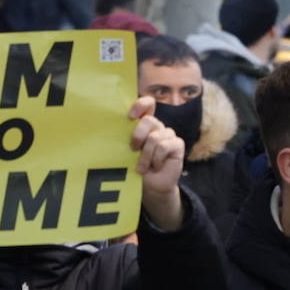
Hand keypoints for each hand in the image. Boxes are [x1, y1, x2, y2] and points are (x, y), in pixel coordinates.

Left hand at [130, 98, 184, 231]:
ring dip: (146, 156)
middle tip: (132, 150)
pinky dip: (157, 159)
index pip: (148, 103)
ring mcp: (168, 135)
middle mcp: (157, 127)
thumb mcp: (126, 151)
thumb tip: (112, 127)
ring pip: (155, 137)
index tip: (130, 116)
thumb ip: (125, 138)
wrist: (151, 186)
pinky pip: (165, 146)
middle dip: (138, 136)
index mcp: (144, 124)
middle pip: (149, 120)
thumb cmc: (135, 168)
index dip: (141, 105)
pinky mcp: (177, 144)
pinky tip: (157, 166)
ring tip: (143, 168)